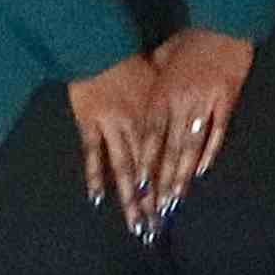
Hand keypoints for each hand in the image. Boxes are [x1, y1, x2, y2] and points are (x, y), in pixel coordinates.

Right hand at [67, 50, 172, 222]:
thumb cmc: (134, 60)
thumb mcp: (159, 79)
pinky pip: (93, 154)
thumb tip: (184, 121)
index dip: (170, 182)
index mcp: (156, 116)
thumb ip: (168, 104)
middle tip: (155, 228)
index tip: (174, 206)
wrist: (102, 46)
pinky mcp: (89, 123)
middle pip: (148, 169)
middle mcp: (138, 125)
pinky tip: (98, 198)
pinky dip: (95, 175)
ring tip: (135, 222)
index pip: (165, 156)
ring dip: (130, 197)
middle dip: (151, 199)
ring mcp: (112, 126)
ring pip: (124, 168)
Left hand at [145, 27, 255, 201]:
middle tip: (156, 206)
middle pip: (169, 147)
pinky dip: (210, 152)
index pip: (149, 135)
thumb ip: (152, 83)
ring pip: (191, 145)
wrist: (224, 22)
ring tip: (177, 198)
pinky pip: (217, 130)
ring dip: (183, 174)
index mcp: (162, 93)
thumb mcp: (162, 57)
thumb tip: (143, 103)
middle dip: (162, 179)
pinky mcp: (226, 99)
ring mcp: (204, 101)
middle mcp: (180, 101)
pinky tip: (202, 171)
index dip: (144, 163)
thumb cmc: (191, 40)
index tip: (138, 187)